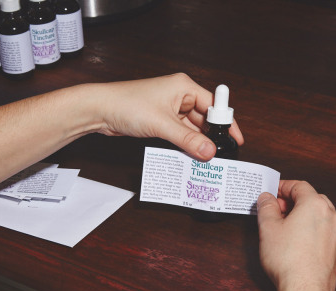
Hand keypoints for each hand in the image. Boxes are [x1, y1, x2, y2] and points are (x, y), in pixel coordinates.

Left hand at [92, 73, 243, 159]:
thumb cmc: (126, 104)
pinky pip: (180, 133)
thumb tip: (209, 151)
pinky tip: (190, 154)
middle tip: (220, 153)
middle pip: (204, 118)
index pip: (214, 105)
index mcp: (184, 87)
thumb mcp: (162, 124)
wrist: (99, 110)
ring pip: (192, 128)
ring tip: (206, 158)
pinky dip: (185, 143)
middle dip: (211, 136)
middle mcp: (179, 96)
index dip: (226, 122)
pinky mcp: (161, 119)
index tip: (236, 138)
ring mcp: (169, 108)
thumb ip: (188, 139)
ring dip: (197, 142)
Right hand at [256, 180, 335, 290]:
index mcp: (315, 205)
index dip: (282, 187)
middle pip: (311, 198)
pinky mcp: (335, 250)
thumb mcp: (268, 227)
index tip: (271, 192)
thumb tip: (267, 198)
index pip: (299, 185)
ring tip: (283, 226)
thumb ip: (266, 207)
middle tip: (275, 209)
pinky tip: (294, 241)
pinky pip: (322, 231)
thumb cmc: (288, 260)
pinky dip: (309, 229)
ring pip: (318, 215)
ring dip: (301, 215)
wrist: (305, 290)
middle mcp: (331, 216)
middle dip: (292, 201)